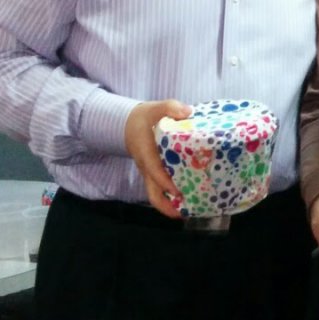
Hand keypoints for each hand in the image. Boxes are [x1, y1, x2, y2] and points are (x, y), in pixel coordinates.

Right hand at [124, 99, 192, 218]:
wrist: (128, 124)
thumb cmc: (144, 118)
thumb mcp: (156, 108)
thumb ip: (170, 107)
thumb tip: (187, 112)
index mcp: (146, 154)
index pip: (154, 172)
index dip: (165, 183)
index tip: (178, 191)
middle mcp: (147, 168)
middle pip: (153, 194)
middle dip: (167, 206)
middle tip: (186, 212)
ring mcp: (149, 173)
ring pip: (156, 195)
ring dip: (170, 206)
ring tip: (190, 210)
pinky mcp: (154, 174)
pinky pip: (160, 189)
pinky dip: (171, 197)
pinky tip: (188, 197)